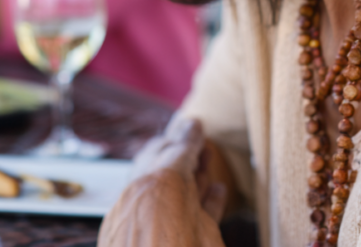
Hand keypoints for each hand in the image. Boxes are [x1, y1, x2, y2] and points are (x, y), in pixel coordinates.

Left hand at [98, 116, 226, 246]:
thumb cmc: (156, 224)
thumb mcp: (169, 175)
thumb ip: (181, 149)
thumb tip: (192, 124)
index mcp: (140, 190)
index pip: (154, 158)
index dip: (173, 140)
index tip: (191, 126)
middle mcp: (155, 208)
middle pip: (172, 175)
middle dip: (188, 156)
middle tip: (202, 139)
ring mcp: (177, 224)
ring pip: (189, 193)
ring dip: (200, 173)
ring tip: (208, 155)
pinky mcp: (200, 236)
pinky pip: (207, 214)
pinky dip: (214, 200)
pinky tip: (219, 188)